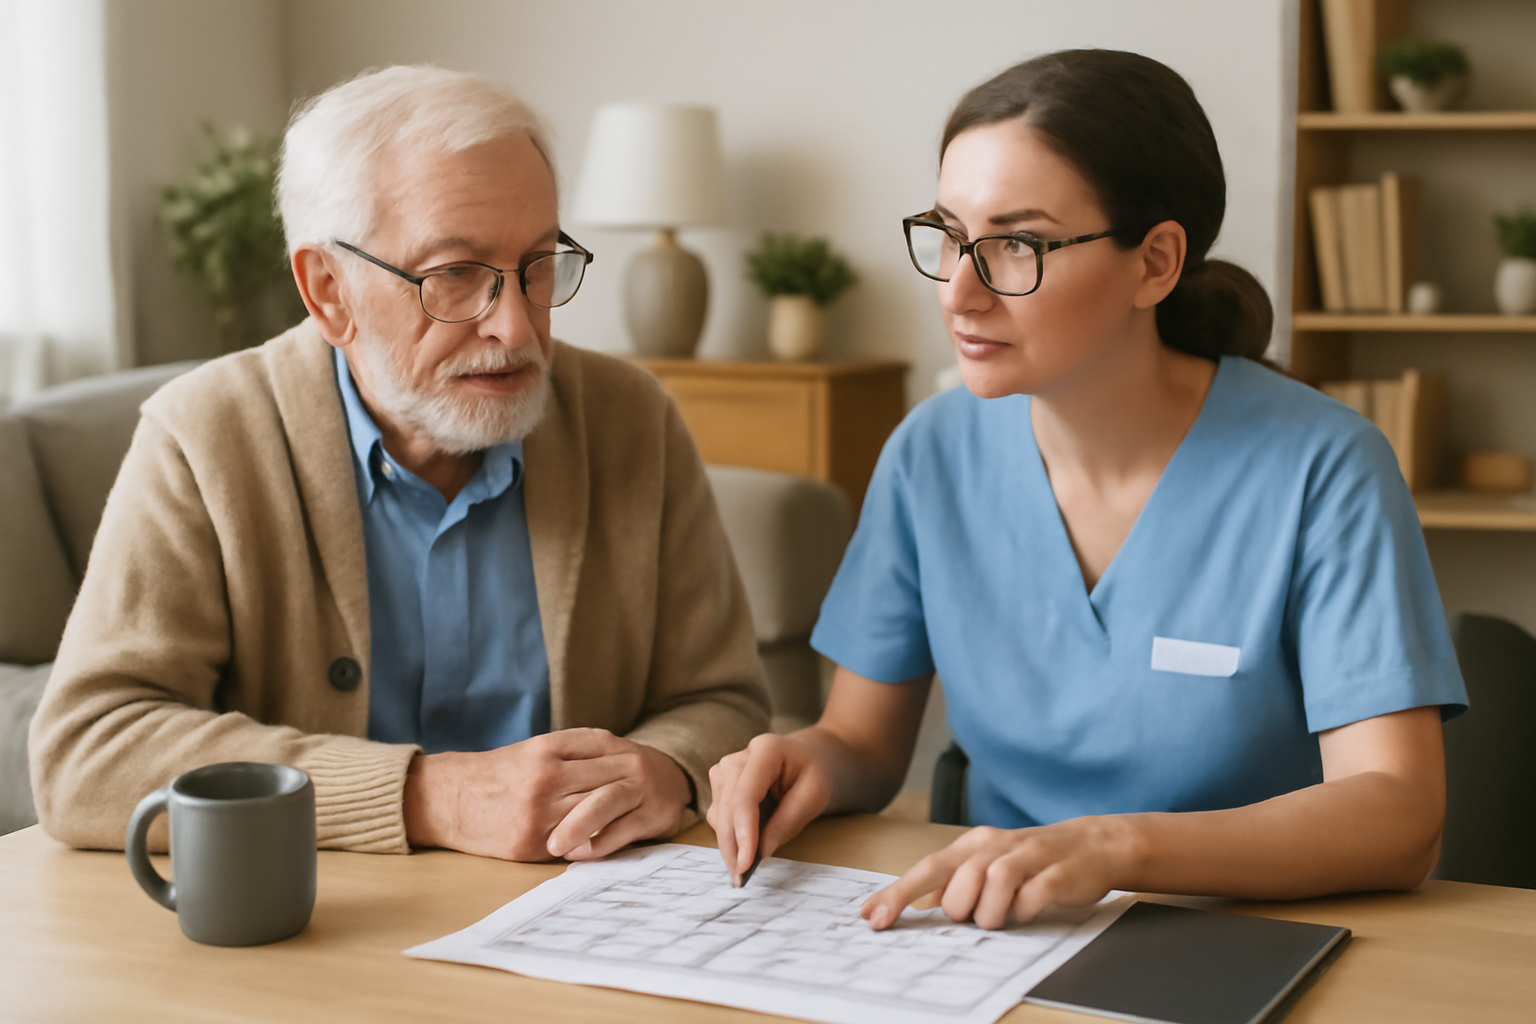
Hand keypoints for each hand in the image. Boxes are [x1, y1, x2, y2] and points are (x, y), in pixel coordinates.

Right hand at [403, 728, 690, 861]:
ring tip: (639, 813)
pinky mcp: (531, 843)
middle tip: (654, 787)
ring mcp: (539, 813)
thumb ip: (570, 748)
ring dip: (619, 813)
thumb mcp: (530, 749)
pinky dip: (596, 839)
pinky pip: (576, 842)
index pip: (602, 745)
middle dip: (631, 783)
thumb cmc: (493, 774)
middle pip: (606, 779)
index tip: (644, 757)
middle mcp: (545, 779)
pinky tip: (610, 836)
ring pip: (596, 811)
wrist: (447, 800)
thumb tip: (614, 751)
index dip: (627, 751)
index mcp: (545, 749)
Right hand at [707, 733, 831, 883]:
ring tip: (749, 864)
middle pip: (726, 808)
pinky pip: (719, 818)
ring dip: (731, 844)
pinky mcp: (719, 786)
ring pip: (718, 816)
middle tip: (741, 880)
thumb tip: (762, 851)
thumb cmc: (813, 773)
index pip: (746, 796)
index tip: (746, 866)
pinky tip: (747, 847)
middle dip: (732, 847)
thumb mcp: (815, 795)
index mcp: (765, 751)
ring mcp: (723, 771)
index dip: (743, 833)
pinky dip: (731, 837)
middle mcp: (736, 759)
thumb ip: (789, 821)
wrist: (806, 757)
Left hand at [861, 816, 1143, 930]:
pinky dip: (1025, 910)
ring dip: (993, 914)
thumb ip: (954, 879)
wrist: (1092, 844)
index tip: (872, 916)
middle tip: (980, 913)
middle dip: (962, 910)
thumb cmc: (1032, 860)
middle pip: (958, 883)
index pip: (927, 868)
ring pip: (993, 887)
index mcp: (973, 845)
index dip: (898, 893)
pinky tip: (1029, 908)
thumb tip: (919, 900)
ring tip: (1005, 915)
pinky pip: (1031, 897)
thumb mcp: (988, 863)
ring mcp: (1027, 857)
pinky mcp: (1056, 873)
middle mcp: (995, 846)